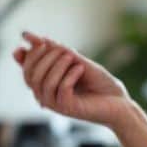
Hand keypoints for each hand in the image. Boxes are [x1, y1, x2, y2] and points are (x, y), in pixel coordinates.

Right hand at [11, 32, 133, 126]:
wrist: (119, 101)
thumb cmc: (98, 81)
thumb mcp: (75, 60)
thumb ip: (53, 49)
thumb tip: (27, 36)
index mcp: (46, 85)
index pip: (27, 70)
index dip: (28, 55)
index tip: (40, 41)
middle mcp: (47, 96)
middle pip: (31, 76)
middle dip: (43, 57)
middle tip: (62, 48)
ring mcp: (56, 104)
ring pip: (44, 83)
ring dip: (57, 65)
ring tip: (73, 56)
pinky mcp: (69, 109)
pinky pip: (61, 89)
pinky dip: (69, 75)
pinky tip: (80, 68)